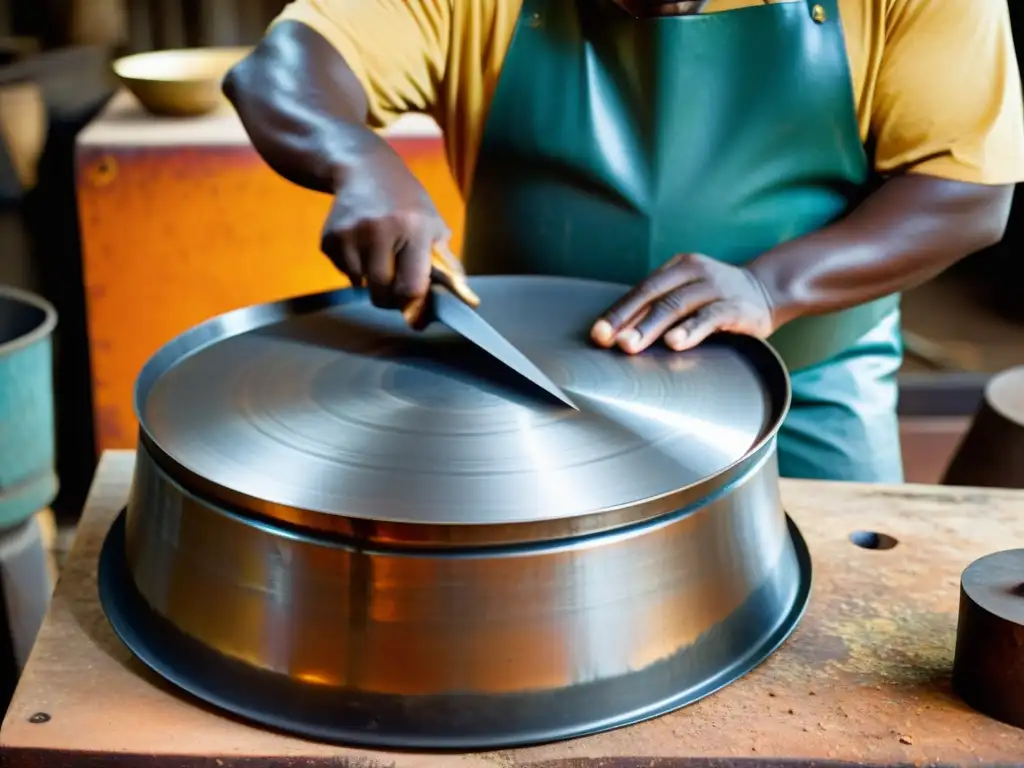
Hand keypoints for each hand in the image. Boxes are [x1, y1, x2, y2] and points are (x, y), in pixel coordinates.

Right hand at [320, 146, 463, 314]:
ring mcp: (351, 234)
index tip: (415, 307)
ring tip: (379, 253)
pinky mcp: (329, 238)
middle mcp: (380, 231)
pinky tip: (361, 244)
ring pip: (361, 284)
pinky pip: (344, 272)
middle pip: (382, 293)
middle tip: (396, 282)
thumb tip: (466, 299)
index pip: (410, 288)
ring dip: (371, 279)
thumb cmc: (406, 200)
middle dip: (390, 296)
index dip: (413, 304)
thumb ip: (447, 264)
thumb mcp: (433, 224)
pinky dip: (353, 267)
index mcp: (413, 229)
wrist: (363, 168)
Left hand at [590, 253, 775, 354]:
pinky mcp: (736, 307)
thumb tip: (618, 334)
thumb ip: (658, 307)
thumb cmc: (716, 298)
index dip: (618, 311)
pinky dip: (691, 330)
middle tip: (608, 341)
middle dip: (627, 320)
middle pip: (654, 296)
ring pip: (677, 305)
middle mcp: (694, 272)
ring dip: (651, 327)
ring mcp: (716, 287)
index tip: (598, 333)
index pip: (642, 290)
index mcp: (677, 267)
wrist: (768, 290)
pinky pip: (710, 317)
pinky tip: (674, 343)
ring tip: (630, 345)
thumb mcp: (686, 294)